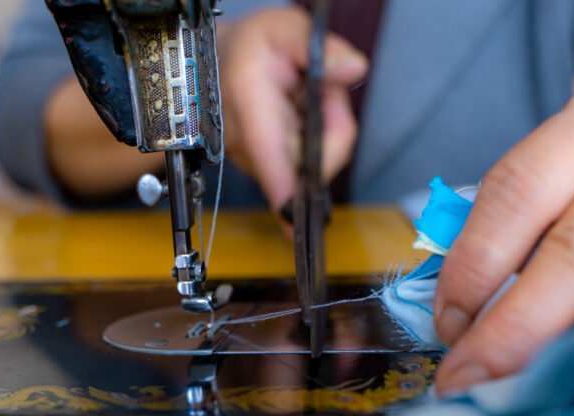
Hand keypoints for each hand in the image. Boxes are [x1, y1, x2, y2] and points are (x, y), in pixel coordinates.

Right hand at [219, 7, 367, 212]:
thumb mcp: (286, 29)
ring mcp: (254, 161)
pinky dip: (312, 143)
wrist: (220, 60)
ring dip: (321, 135)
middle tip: (321, 90)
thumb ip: (323, 49)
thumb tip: (353, 70)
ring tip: (304, 97)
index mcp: (249, 107)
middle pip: (310, 165)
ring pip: (312, 166)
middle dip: (331, 130)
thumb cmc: (254, 47)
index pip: (272, 161)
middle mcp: (246, 144)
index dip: (289, 198)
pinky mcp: (265, 169)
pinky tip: (298, 116)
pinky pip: (305, 167)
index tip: (299, 229)